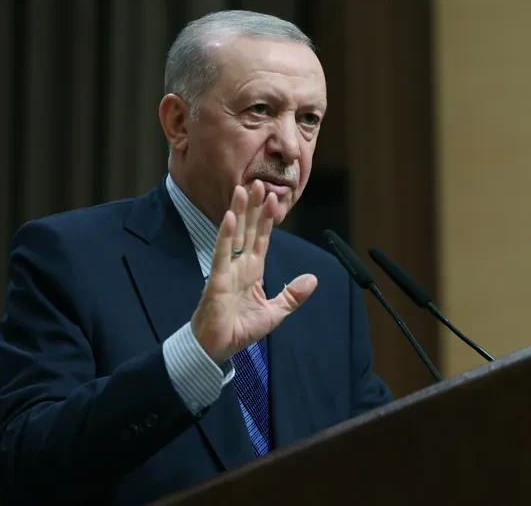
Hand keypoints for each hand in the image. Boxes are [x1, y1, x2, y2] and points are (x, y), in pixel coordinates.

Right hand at [191, 180, 317, 363]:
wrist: (219, 347)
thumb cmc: (240, 328)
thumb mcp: (275, 312)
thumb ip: (292, 295)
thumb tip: (313, 278)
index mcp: (253, 270)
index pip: (263, 239)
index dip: (268, 219)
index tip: (274, 199)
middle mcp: (240, 265)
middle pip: (249, 230)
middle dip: (254, 208)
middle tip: (259, 183)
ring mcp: (228, 269)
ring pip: (235, 235)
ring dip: (239, 212)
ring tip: (243, 189)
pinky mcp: (217, 278)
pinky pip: (221, 253)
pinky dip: (225, 234)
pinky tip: (229, 217)